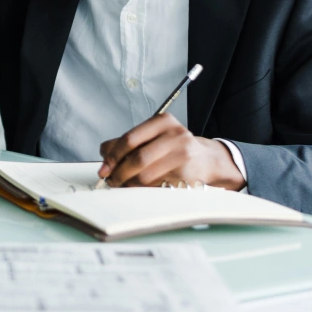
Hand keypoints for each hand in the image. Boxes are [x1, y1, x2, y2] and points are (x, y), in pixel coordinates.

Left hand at [98, 114, 245, 189]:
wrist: (207, 160)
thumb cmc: (173, 148)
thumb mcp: (154, 137)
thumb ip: (128, 142)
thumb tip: (104, 153)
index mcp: (163, 121)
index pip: (130, 138)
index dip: (113, 155)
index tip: (104, 168)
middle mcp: (175, 135)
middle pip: (137, 158)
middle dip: (119, 172)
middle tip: (110, 180)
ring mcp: (183, 155)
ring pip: (146, 175)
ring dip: (128, 183)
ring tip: (121, 185)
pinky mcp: (186, 175)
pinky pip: (156, 186)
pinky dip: (141, 189)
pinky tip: (137, 188)